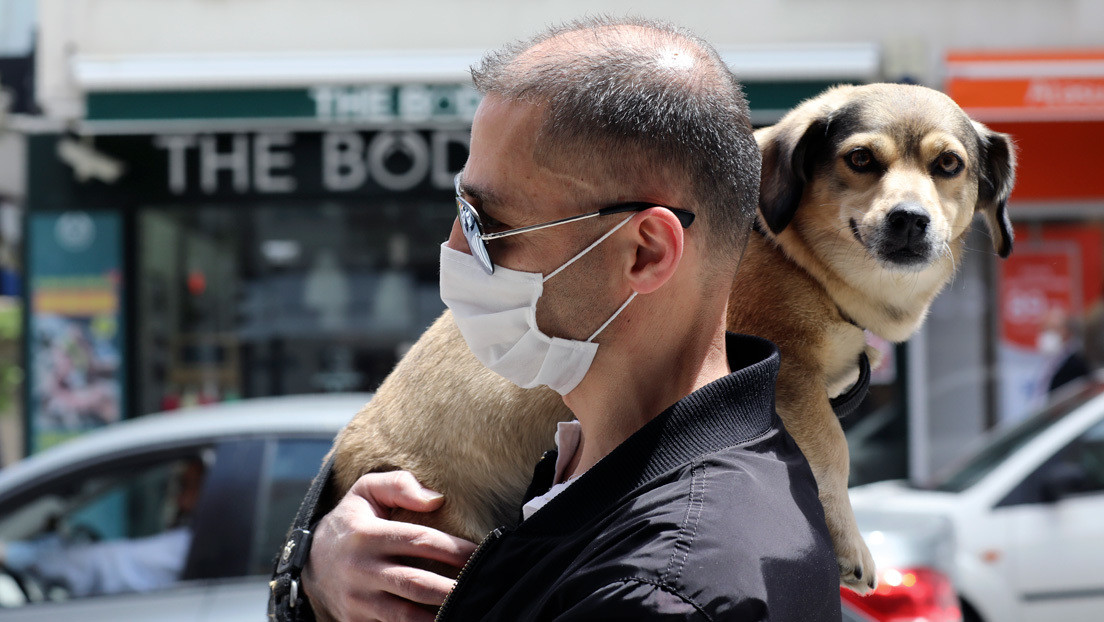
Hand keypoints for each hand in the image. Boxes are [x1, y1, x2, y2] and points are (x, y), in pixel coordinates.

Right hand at [302, 471, 477, 621]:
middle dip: (452, 588)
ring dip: (439, 615)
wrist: (310, 562)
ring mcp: (357, 600)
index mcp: (366, 535)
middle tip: (480, 586)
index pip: (420, 541)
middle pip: (416, 583)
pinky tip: (441, 621)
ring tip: (466, 608)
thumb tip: (436, 500)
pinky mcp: (355, 621)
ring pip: (405, 615)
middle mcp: (360, 569)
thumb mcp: (367, 491)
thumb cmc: (351, 521)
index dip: (453, 549)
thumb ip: (400, 485)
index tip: (478, 553)